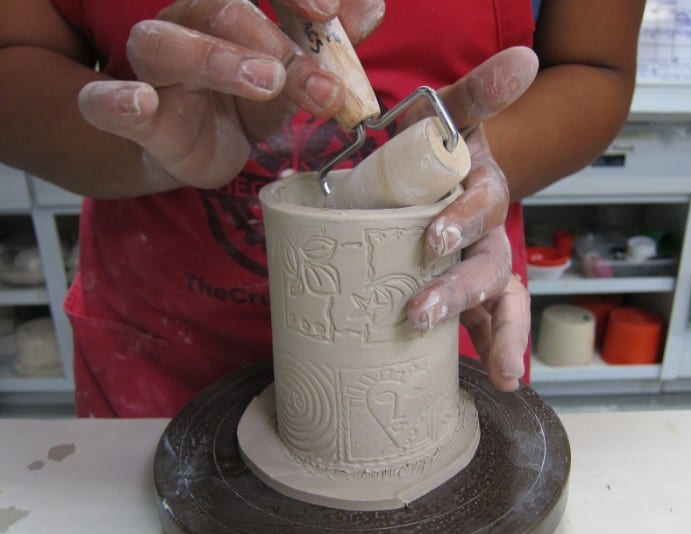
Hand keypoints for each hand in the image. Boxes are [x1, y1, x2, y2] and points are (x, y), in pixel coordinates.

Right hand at [75, 0, 384, 189]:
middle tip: (319, 83)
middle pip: (223, 13)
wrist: (204, 148)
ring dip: (218, 60)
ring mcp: (158, 69)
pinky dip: (115, 100)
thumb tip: (370, 9)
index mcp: (231, 10)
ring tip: (265, 83)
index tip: (327, 12)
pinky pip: (106, 101)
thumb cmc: (248, 100)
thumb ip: (329, 45)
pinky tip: (134, 103)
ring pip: (169, 45)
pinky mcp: (137, 117)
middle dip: (276, 45)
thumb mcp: (296, 74)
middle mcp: (190, 25)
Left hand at [404, 47, 538, 391]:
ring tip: (501, 370)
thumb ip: (481, 92)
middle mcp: (488, 234)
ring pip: (502, 303)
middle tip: (422, 314)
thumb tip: (525, 56)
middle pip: (488, 266)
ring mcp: (483, 267)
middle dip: (460, 291)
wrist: (446, 172)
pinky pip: (491, 324)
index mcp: (480, 191)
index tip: (434, 237)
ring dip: (500, 335)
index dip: (461, 219)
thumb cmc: (444, 150)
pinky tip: (504, 379)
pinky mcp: (474, 295)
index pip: (480, 205)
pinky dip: (499, 349)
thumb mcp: (456, 116)